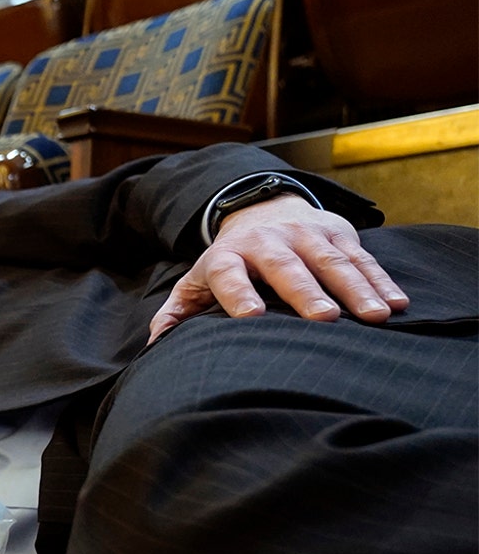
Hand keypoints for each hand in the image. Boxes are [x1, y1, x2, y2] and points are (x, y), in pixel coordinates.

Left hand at [148, 195, 407, 342]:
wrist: (263, 210)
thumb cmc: (229, 262)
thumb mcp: (198, 281)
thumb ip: (178, 310)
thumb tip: (155, 343)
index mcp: (227, 257)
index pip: (228, 274)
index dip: (237, 293)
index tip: (250, 317)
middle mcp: (267, 242)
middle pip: (287, 267)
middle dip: (306, 292)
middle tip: (324, 319)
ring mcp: (305, 234)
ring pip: (332, 261)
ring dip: (356, 289)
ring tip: (374, 318)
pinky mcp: (337, 232)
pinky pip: (362, 258)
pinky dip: (381, 280)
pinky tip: (397, 303)